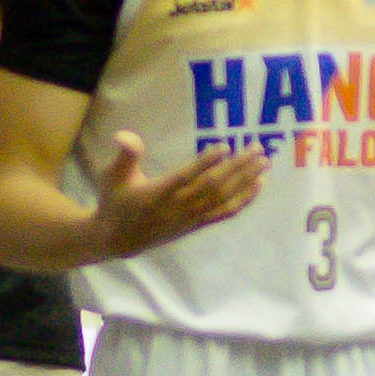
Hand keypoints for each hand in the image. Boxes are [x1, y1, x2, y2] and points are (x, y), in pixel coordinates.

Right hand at [81, 132, 261, 259]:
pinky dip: (243, 200)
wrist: (119, 239)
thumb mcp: (111, 175)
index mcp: (157, 194)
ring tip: (263, 163)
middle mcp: (177, 208)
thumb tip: (126, 136)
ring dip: (245, 181)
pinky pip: (224, 213)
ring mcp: (189, 218)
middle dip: (236, 168)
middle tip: (256, 149)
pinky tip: (258, 185)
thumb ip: (124, 156)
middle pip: (212, 187)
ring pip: (222, 199)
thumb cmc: (115, 201)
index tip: (225, 146)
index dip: (206, 163)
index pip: (186, 177)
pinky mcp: (196, 225)